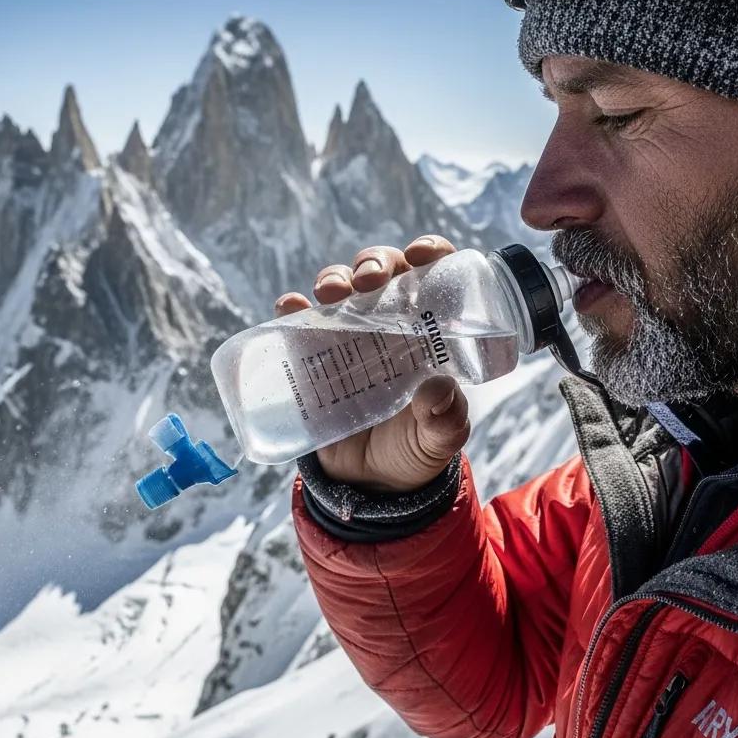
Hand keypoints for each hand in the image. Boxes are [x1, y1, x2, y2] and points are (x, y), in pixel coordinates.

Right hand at [276, 235, 470, 491]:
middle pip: (382, 272)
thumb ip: (446, 419)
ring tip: (333, 291)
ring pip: (342, 288)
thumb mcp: (440, 439)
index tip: (421, 254)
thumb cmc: (414, 451)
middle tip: (370, 280)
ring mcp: (348, 338)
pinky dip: (292, 308)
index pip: (434, 276)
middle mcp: (389, 325)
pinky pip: (299, 324)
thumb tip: (438, 391)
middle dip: (374, 262)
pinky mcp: (313, 358)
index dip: (429, 252)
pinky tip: (291, 306)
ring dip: (336, 277)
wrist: (369, 485)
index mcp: (429, 331)